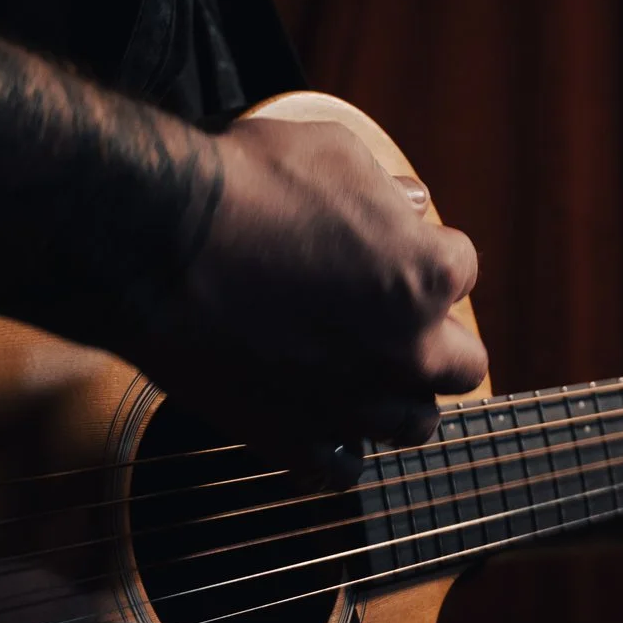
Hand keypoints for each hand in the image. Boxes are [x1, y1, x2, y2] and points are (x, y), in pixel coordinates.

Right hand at [114, 116, 485, 468]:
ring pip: (413, 424)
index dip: (427, 251)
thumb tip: (409, 205)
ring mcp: (353, 403)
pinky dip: (334, 449)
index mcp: (427, 274)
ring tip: (366, 378)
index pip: (461, 268)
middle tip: (399, 321)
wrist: (159, 244)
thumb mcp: (334, 151)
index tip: (391, 245)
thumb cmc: (247, 184)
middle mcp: (406, 349)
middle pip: (462, 364)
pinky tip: (316, 423)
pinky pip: (339, 470)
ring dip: (398, 399)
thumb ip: (383, 186)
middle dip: (438, 339)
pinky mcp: (295, 440)